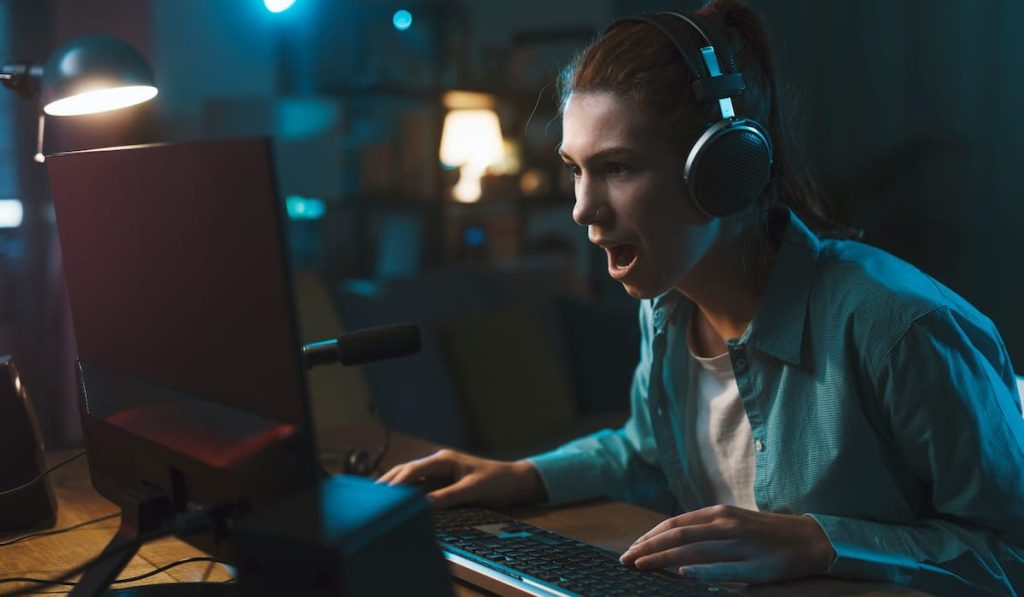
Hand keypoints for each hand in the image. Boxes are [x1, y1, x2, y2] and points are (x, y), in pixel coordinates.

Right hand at [376, 449, 546, 508]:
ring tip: (376, 501)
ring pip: (411, 480)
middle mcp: (439, 464)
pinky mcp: (443, 484)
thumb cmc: (498, 481)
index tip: (382, 494)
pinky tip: (397, 504)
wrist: (516, 482)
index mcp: (444, 460)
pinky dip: (407, 495)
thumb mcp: (473, 490)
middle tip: (369, 497)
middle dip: (388, 483)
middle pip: (407, 472)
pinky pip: (420, 489)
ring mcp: (440, 473)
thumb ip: (448, 496)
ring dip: (395, 489)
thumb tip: (424, 505)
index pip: (413, 469)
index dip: (396, 482)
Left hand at [618, 504, 835, 583]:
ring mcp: (739, 544)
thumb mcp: (733, 523)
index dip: (650, 536)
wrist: (808, 539)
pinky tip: (682, 575)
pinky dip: (700, 571)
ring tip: (642, 566)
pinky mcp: (754, 565)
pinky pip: (722, 568)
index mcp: (718, 514)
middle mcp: (725, 525)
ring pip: (694, 550)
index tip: (632, 549)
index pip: (675, 524)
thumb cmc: (765, 533)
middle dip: (648, 548)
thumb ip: (705, 530)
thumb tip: (673, 544)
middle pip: (678, 535)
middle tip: (626, 560)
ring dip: (664, 559)